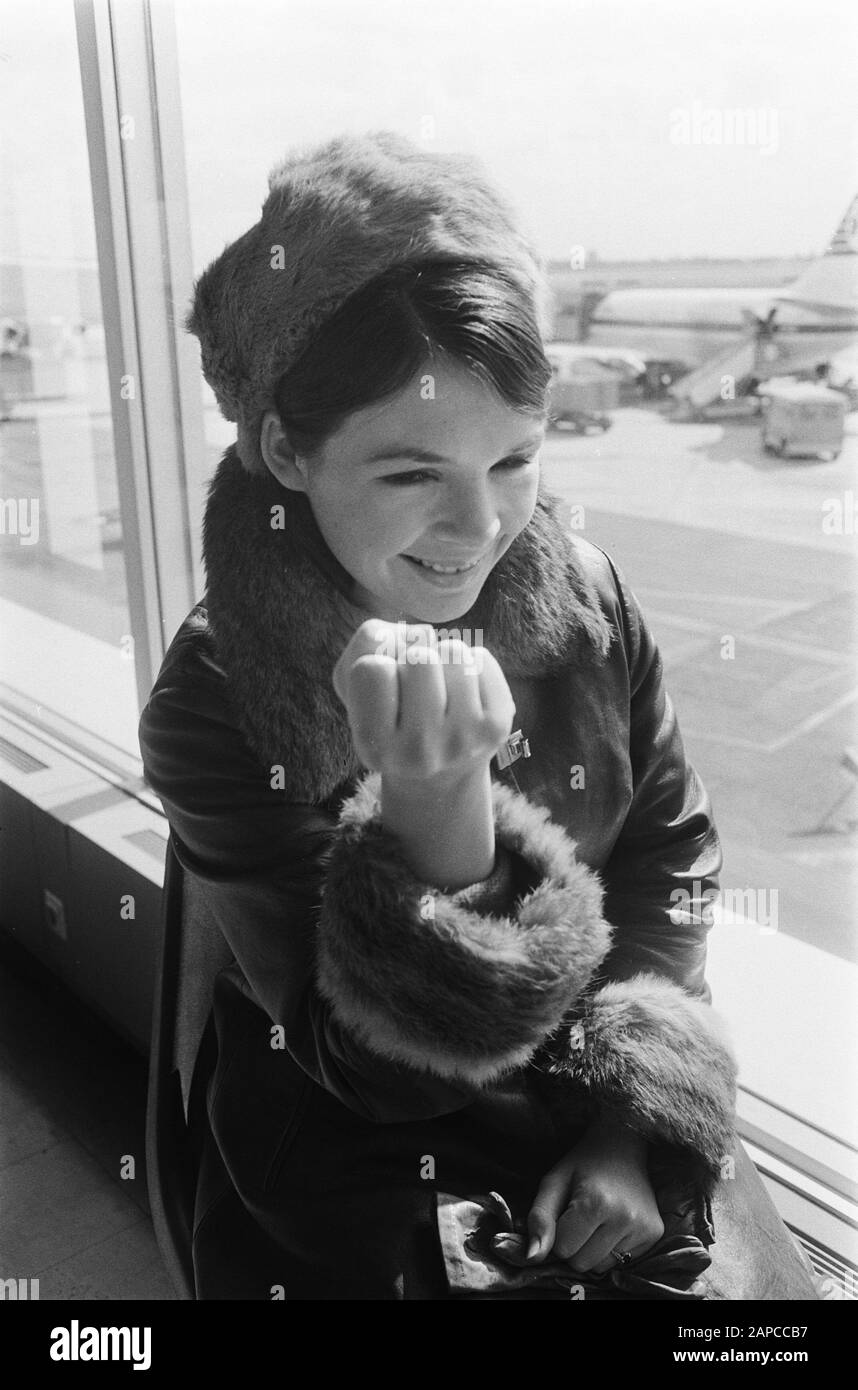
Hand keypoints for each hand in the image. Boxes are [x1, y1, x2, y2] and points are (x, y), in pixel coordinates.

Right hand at [332, 620, 514, 784]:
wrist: (440, 769)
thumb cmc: (391, 713)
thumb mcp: (354, 685)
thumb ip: (365, 644)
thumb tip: (419, 634)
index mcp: (374, 746)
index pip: (372, 668)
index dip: (377, 664)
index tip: (384, 688)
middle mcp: (418, 750)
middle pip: (419, 656)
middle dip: (413, 656)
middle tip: (416, 686)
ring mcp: (463, 739)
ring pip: (453, 650)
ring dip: (443, 658)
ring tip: (440, 688)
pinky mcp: (495, 726)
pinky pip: (482, 658)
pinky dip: (470, 663)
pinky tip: (464, 694)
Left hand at [526, 1116, 663, 1272]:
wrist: (622, 1145)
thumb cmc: (582, 1164)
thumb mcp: (553, 1182)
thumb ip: (539, 1219)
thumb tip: (532, 1258)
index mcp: (596, 1202)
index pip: (562, 1249)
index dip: (558, 1233)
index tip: (565, 1212)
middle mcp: (624, 1217)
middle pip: (582, 1263)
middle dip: (574, 1245)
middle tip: (580, 1217)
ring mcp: (644, 1227)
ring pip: (601, 1267)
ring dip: (592, 1250)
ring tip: (598, 1220)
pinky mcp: (655, 1233)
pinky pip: (622, 1262)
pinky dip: (612, 1249)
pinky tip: (614, 1223)